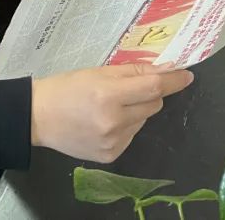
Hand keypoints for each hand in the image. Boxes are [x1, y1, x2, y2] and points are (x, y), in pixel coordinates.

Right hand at [31, 64, 193, 162]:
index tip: (186, 75)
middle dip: (148, 93)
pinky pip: (132, 135)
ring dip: (136, 110)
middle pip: (153, 104)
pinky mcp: (111, 155)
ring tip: (109, 107)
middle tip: (128, 88)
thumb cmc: (66, 88)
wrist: (38, 117)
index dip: (173, 81)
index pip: (153, 87)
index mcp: (108, 95)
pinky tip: (104, 122)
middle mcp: (113, 121)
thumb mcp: (97, 71)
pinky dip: (126, 126)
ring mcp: (113, 142)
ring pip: (143, 120)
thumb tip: (164, 70)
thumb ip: (132, 71)